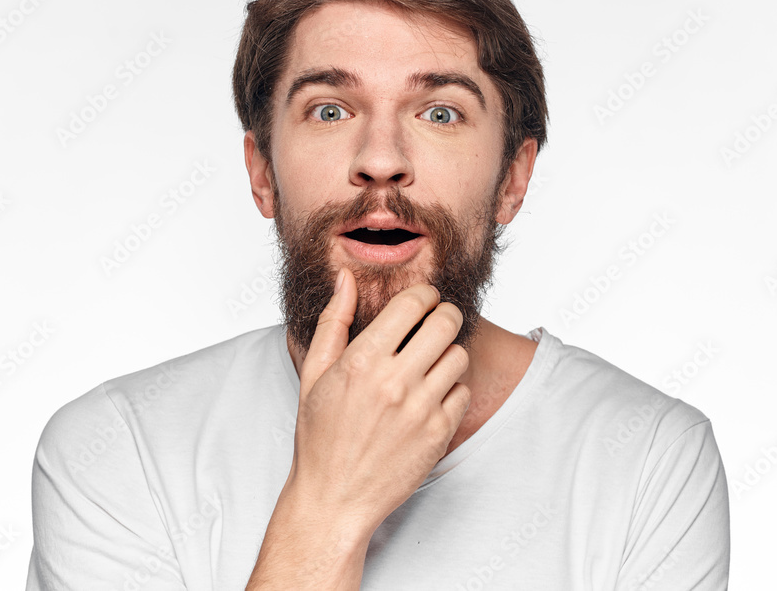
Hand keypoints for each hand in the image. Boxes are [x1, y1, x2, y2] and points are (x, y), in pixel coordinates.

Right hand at [285, 268, 471, 538]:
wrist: (334, 499)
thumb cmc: (320, 437)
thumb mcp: (314, 374)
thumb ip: (332, 321)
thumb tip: (345, 278)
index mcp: (362, 361)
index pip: (413, 304)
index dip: (425, 294)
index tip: (424, 299)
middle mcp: (394, 382)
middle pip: (446, 322)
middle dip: (445, 314)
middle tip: (438, 321)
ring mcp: (420, 409)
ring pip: (459, 355)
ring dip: (449, 352)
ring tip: (431, 361)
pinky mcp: (438, 434)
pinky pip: (463, 392)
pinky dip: (452, 389)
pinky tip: (431, 395)